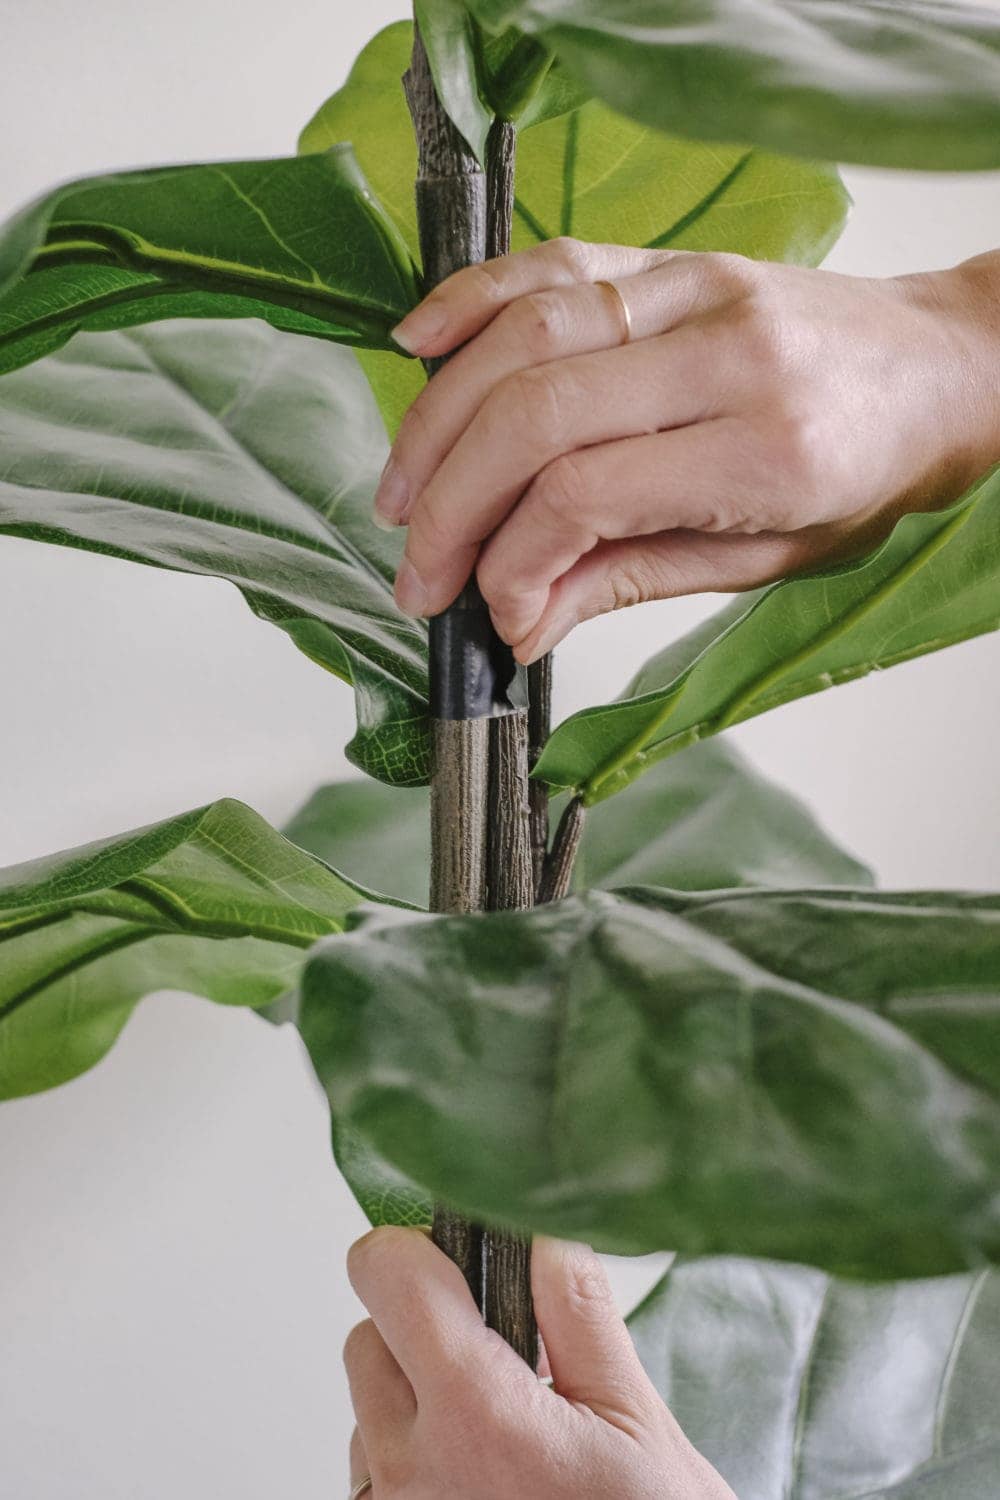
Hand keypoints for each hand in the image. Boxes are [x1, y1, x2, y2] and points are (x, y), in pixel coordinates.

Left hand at [343, 1227, 734, 1498]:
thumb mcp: (637, 1422)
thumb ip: (579, 1312)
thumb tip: (542, 1226)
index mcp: (477, 1414)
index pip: (385, 1275)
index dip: (415, 1250)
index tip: (453, 1257)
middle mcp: (412, 1469)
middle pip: (368, 1339)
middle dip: (423, 1331)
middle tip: (502, 1362)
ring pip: (367, 1410)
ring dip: (416, 1403)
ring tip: (500, 1439)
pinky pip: (373, 1475)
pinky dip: (411, 1461)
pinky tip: (479, 1482)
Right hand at [376, 240, 999, 661]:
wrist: (940, 372)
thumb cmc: (865, 476)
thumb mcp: (761, 561)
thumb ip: (628, 579)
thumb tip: (517, 618)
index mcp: (766, 451)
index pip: (584, 494)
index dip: (509, 561)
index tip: (486, 611)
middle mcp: (728, 356)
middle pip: (535, 415)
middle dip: (450, 502)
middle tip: (414, 569)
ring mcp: (698, 290)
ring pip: (526, 334)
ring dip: (438, 418)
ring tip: (401, 491)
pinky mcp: (673, 259)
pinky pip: (551, 262)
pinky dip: (471, 302)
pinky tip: (417, 346)